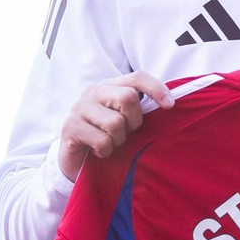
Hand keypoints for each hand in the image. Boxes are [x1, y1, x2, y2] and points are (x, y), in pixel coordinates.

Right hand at [57, 71, 174, 180]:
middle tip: (125, 134)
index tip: (169, 105)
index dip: (156, 88)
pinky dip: (105, 151)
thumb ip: (138, 109)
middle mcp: (92, 92)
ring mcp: (78, 108)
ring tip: (109, 143)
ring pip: (116, 123)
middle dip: (134, 122)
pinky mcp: (70, 127)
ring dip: (118, 141)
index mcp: (108, 86)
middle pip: (128, 97)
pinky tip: (97, 152)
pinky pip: (102, 141)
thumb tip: (169, 104)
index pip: (137, 77)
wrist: (75, 162)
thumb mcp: (124, 121)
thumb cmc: (105, 138)